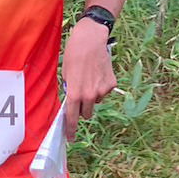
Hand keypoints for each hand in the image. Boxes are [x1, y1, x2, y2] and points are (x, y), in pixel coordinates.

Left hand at [61, 18, 116, 141]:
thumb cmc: (74, 54)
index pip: (72, 118)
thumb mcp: (66, 74)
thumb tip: (72, 102)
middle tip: (81, 97)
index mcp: (75, 94)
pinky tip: (98, 72)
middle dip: (83, 109)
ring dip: (93, 95)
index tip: (70, 137)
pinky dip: (102, 86)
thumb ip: (69, 90)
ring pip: (96, 101)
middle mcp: (90, 95)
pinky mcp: (112, 84)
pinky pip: (105, 91)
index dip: (71, 129)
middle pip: (86, 113)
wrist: (90, 40)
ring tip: (89, 77)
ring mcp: (103, 90)